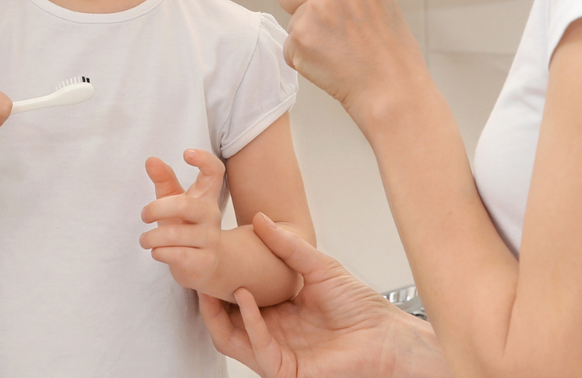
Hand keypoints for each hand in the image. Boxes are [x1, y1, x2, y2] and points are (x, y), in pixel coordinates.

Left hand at [139, 151, 226, 291]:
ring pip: (175, 234)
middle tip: (144, 216)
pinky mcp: (204, 262)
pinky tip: (156, 252)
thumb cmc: (186, 227)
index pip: (214, 172)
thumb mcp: (174, 201)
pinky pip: (177, 254)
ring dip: (152, 237)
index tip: (186, 153)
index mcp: (205, 197)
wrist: (205, 266)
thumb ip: (164, 180)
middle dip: (156, 209)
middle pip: (184, 205)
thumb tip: (151, 159)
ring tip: (145, 240)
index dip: (204, 159)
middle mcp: (211, 215)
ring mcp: (210, 240)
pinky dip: (159, 252)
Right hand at [199, 213, 447, 377]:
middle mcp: (272, 333)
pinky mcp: (285, 370)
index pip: (235, 300)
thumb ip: (287, 245)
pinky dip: (247, 322)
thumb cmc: (359, 305)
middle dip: (206, 299)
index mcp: (276, 312)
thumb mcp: (317, 265)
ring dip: (217, 313)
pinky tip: (244, 297)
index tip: (204, 256)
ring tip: (211, 286)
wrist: (386, 334)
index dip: (217, 282)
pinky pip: (257, 349)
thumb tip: (260, 218)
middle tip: (196, 273)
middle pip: (224, 322)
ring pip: (230, 339)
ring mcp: (276, 353)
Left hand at [244, 0, 429, 123]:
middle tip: (337, 31)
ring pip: (289, 13)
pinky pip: (289, 43)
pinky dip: (304, 56)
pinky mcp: (301, 35)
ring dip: (304, 31)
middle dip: (303, 5)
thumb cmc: (388, 50)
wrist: (395, 90)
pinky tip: (330, 62)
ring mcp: (316, 8)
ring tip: (338, 47)